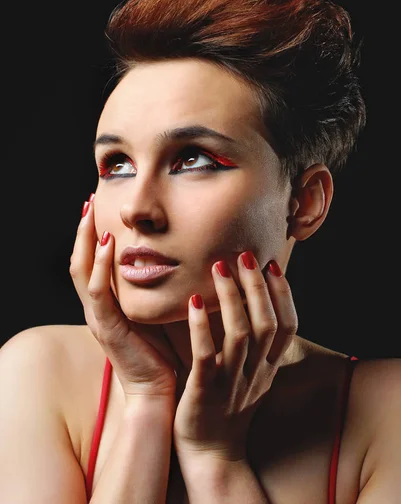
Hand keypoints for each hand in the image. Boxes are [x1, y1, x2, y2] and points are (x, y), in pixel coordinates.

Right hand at [70, 196, 181, 400]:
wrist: (158, 390)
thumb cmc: (162, 351)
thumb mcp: (154, 312)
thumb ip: (153, 288)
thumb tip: (172, 258)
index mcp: (107, 305)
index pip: (91, 263)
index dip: (91, 236)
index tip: (98, 208)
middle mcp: (96, 308)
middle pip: (80, 261)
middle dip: (82, 230)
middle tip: (88, 201)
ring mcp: (98, 317)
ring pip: (82, 271)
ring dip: (85, 240)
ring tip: (91, 213)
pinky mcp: (106, 327)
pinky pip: (98, 291)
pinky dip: (99, 265)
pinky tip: (107, 243)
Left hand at [173, 251, 297, 461]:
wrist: (211, 455)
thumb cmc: (229, 407)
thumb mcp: (253, 376)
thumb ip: (258, 346)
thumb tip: (258, 306)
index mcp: (268, 369)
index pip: (287, 326)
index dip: (283, 294)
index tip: (273, 265)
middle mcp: (255, 373)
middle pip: (266, 324)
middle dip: (257, 287)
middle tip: (245, 255)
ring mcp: (231, 383)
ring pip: (240, 334)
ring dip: (231, 297)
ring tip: (219, 268)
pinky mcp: (204, 391)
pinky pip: (206, 355)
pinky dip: (201, 327)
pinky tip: (193, 301)